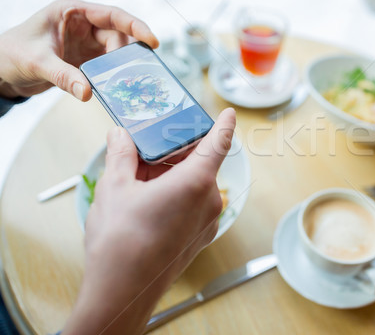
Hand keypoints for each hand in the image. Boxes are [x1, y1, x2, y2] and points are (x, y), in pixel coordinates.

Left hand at [0, 0, 158, 99]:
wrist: (0, 69)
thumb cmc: (11, 54)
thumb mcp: (36, 62)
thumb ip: (63, 76)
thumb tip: (87, 93)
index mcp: (72, 12)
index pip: (112, 15)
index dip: (135, 26)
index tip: (152, 41)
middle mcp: (83, 25)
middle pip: (119, 36)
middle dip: (127, 54)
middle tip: (133, 73)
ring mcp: (86, 43)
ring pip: (117, 52)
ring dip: (123, 66)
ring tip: (128, 82)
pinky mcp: (87, 60)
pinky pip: (108, 66)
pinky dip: (115, 76)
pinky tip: (119, 88)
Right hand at [63, 108, 235, 334]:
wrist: (122, 292)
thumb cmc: (120, 242)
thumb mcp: (115, 187)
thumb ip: (121, 155)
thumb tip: (120, 136)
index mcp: (196, 182)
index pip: (219, 143)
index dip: (224, 125)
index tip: (229, 114)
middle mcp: (209, 201)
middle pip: (203, 164)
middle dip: (179, 153)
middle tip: (153, 146)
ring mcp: (207, 223)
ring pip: (197, 187)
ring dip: (176, 176)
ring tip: (142, 177)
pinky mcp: (199, 239)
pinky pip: (195, 207)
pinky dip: (178, 196)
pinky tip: (150, 200)